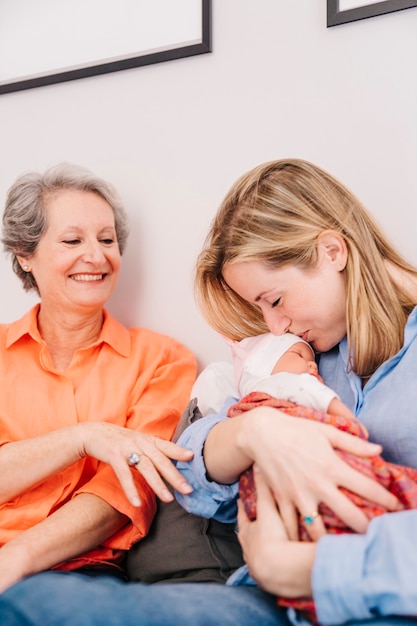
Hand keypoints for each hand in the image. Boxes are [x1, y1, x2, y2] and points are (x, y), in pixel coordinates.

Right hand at [78, 422, 193, 506]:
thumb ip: (152, 450)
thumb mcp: (137, 441)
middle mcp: (140, 442)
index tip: (193, 457)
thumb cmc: (118, 440)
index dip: (179, 451)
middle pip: (161, 460)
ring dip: (158, 485)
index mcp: (147, 440)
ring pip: (146, 468)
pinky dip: (131, 489)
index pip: (167, 446)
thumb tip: (169, 464)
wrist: (93, 432)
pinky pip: (124, 475)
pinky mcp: (114, 455)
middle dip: (175, 476)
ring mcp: (127, 448)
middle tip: (188, 489)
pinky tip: (137, 503)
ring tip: (169, 499)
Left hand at [237, 465, 314, 597]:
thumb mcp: (268, 509)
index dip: (243, 509)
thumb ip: (264, 488)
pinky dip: (277, 564)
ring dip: (265, 549)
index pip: (242, 518)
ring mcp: (260, 567)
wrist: (281, 571)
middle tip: (258, 525)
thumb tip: (257, 465)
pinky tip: (284, 564)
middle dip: (253, 531)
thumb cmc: (272, 537)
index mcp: (247, 533)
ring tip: (273, 545)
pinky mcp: (273, 580)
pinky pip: (274, 569)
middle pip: (249, 538)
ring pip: (260, 555)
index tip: (241, 502)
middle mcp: (250, 551)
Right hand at [240, 407, 399, 539]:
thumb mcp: (326, 431)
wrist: (261, 433)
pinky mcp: (282, 500)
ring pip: (319, 530)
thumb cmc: (296, 429)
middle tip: (372, 535)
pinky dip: (298, 539)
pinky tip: (306, 547)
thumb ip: (353, 443)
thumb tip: (379, 449)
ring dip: (330, 542)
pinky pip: (291, 527)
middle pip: (349, 516)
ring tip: (338, 548)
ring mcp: (298, 495)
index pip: (367, 488)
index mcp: (332, 466)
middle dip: (365, 528)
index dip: (386, 500)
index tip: (396, 508)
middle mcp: (317, 484)